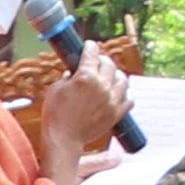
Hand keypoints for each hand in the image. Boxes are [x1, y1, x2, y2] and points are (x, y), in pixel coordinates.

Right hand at [32, 50, 131, 180]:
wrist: (64, 139)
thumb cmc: (56, 114)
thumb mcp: (56, 89)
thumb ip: (67, 77)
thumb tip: (73, 72)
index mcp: (86, 77)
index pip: (92, 54)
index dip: (90, 47)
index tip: (90, 45)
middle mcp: (102, 86)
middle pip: (109, 64)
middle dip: (102, 59)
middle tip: (97, 61)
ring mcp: (112, 100)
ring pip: (122, 79)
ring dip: (116, 74)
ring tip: (110, 75)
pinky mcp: (116, 113)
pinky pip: (129, 98)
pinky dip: (126, 92)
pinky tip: (119, 91)